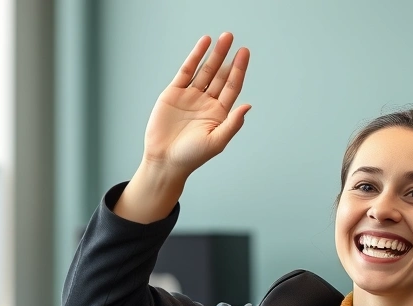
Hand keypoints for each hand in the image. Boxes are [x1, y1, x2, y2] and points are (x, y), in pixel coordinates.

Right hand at [142, 32, 250, 176]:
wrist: (165, 160)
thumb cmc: (192, 156)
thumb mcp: (217, 141)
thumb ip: (233, 124)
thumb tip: (248, 106)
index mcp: (219, 113)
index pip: (232, 86)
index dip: (239, 69)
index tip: (244, 53)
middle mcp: (207, 102)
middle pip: (220, 75)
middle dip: (227, 57)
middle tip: (232, 38)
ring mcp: (191, 96)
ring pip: (205, 70)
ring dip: (213, 54)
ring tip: (222, 38)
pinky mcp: (174, 93)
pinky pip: (186, 71)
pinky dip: (195, 57)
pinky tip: (203, 44)